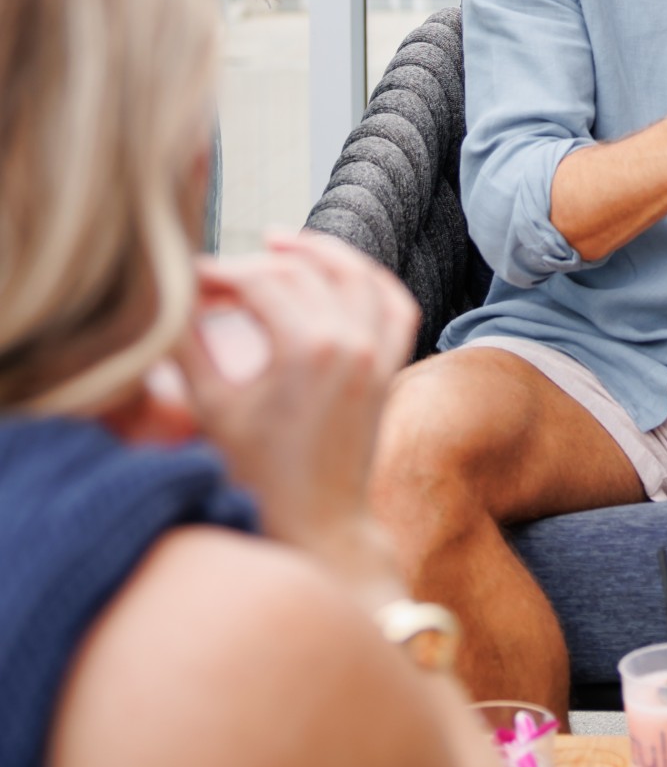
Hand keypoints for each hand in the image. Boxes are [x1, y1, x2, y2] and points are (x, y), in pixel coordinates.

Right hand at [171, 232, 417, 568]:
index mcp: (308, 349)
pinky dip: (373, 279)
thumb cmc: (258, 475)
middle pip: (302, 272)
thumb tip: (170, 301)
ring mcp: (377, 354)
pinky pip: (396, 304)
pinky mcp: (390, 369)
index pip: (259, 282)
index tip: (190, 281)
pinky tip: (343, 270)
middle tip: (216, 278)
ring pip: (356, 275)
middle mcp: (352, 342)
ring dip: (319, 253)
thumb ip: (189, 348)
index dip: (219, 273)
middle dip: (254, 265)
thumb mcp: (212, 409)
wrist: (315, 524)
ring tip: (277, 242)